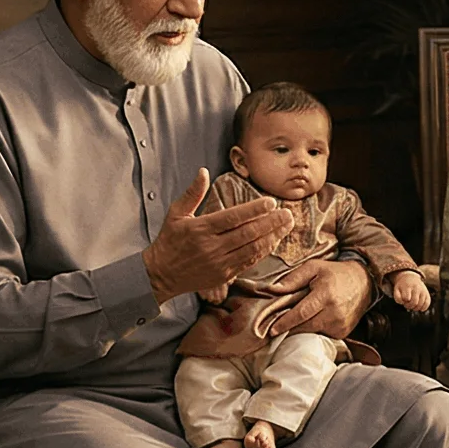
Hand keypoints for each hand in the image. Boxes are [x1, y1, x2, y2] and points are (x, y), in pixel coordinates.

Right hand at [143, 170, 284, 302]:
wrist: (160, 275)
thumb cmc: (169, 241)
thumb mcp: (176, 213)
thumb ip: (193, 193)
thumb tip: (204, 172)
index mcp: (201, 229)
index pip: (233, 217)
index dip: (254, 210)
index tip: (271, 202)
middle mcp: (212, 247)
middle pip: (248, 234)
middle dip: (271, 223)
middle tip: (288, 213)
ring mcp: (219, 263)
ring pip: (252, 249)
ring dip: (272, 237)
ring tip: (286, 226)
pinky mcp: (224, 276)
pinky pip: (249, 262)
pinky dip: (263, 251)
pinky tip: (273, 241)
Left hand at [263, 258, 372, 338]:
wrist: (364, 283)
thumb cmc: (335, 274)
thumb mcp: (314, 267)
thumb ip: (293, 278)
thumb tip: (273, 289)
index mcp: (325, 294)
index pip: (301, 313)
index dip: (285, 322)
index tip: (272, 330)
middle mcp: (334, 312)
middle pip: (305, 326)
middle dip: (289, 328)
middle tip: (276, 328)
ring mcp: (340, 324)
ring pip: (312, 332)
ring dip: (300, 329)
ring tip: (293, 322)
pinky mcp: (343, 332)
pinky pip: (322, 335)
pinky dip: (313, 330)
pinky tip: (312, 321)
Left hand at [387, 269, 431, 313]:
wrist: (411, 278)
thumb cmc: (402, 286)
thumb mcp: (397, 290)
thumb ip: (397, 298)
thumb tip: (403, 303)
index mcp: (408, 286)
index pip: (406, 298)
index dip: (404, 302)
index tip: (403, 300)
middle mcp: (417, 288)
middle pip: (414, 302)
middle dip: (409, 306)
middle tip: (407, 305)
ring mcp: (423, 291)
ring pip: (421, 304)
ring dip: (415, 308)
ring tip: (412, 305)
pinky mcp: (427, 293)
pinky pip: (427, 303)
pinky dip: (424, 308)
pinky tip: (420, 309)